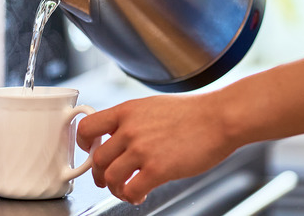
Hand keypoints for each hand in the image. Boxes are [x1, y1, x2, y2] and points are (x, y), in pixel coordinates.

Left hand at [76, 92, 235, 203]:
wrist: (219, 118)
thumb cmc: (193, 113)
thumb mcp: (153, 106)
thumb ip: (132, 119)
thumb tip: (119, 135)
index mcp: (127, 111)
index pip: (87, 126)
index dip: (84, 143)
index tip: (90, 151)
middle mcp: (130, 129)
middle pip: (97, 159)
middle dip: (99, 174)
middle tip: (107, 180)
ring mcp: (142, 149)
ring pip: (110, 177)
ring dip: (115, 189)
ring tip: (126, 190)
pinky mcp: (157, 169)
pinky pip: (130, 190)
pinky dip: (131, 197)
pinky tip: (140, 195)